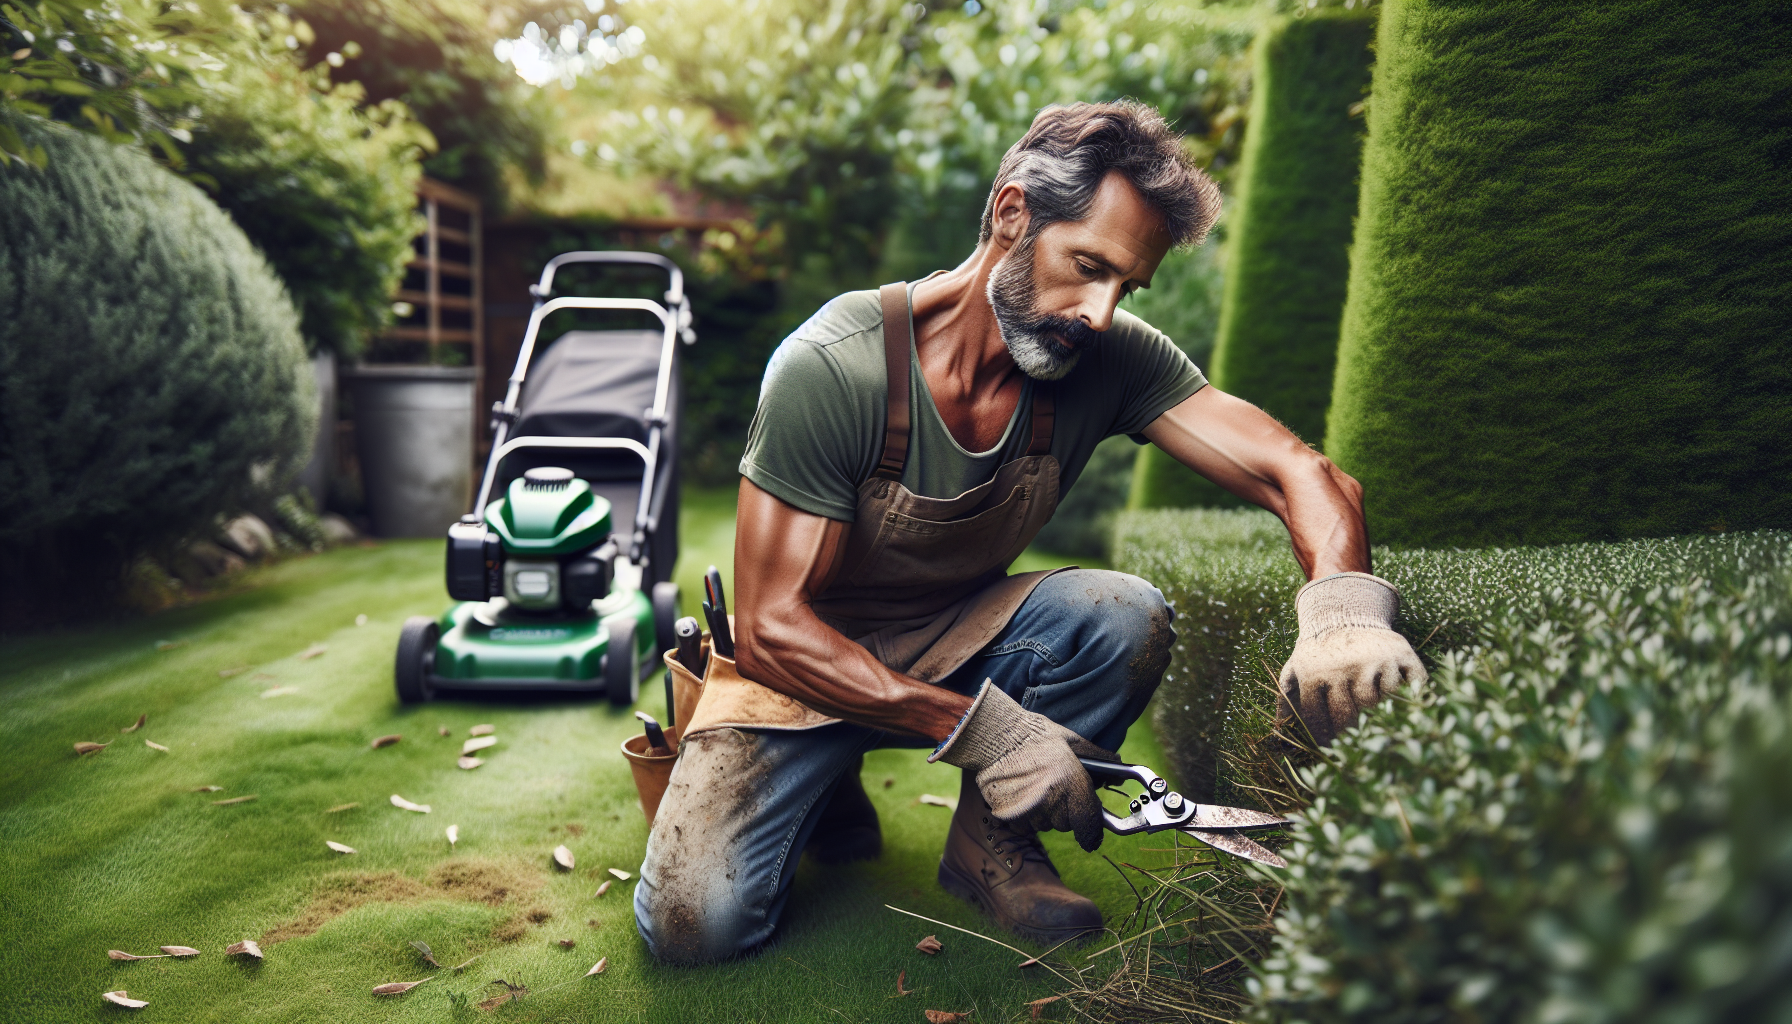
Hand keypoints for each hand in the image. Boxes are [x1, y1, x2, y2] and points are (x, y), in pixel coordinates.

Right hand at [929, 681, 1105, 850]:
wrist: (996, 735)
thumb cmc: (1035, 735)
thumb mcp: (1072, 742)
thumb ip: (1099, 760)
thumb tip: (1119, 771)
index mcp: (1072, 782)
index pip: (1089, 823)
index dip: (1092, 834)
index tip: (1092, 838)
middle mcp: (1052, 800)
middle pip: (1066, 824)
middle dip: (1066, 813)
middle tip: (1056, 791)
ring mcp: (1029, 810)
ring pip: (1045, 826)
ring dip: (1045, 815)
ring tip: (1036, 789)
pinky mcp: (1009, 815)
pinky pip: (1025, 827)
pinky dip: (1026, 817)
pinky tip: (1022, 796)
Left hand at [1278, 573, 1425, 744]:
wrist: (1345, 614)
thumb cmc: (1318, 653)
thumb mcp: (1295, 670)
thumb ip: (1286, 700)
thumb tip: (1277, 733)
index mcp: (1315, 673)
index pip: (1319, 717)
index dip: (1323, 738)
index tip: (1330, 749)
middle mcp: (1345, 666)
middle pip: (1350, 714)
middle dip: (1350, 733)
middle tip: (1355, 743)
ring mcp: (1375, 660)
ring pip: (1379, 703)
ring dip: (1377, 716)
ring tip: (1376, 725)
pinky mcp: (1402, 655)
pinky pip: (1410, 687)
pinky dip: (1409, 700)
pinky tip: (1402, 707)